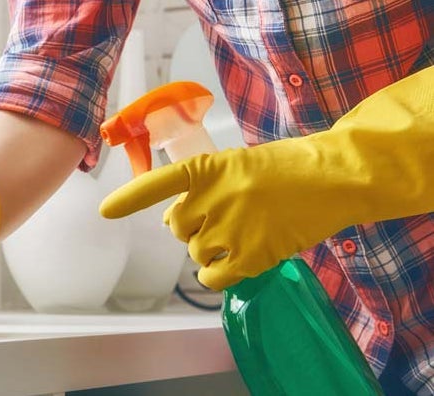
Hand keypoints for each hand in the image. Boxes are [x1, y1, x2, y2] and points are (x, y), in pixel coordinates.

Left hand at [101, 66, 433, 289]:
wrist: (335, 177)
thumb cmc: (289, 167)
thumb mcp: (239, 164)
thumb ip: (206, 186)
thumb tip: (176, 220)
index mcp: (208, 168)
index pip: (159, 184)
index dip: (130, 200)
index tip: (104, 212)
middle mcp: (213, 198)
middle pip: (177, 227)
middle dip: (192, 227)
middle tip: (224, 219)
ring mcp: (231, 227)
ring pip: (195, 251)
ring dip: (210, 250)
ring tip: (242, 234)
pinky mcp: (252, 254)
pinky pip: (214, 276)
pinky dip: (216, 274)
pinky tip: (232, 265)